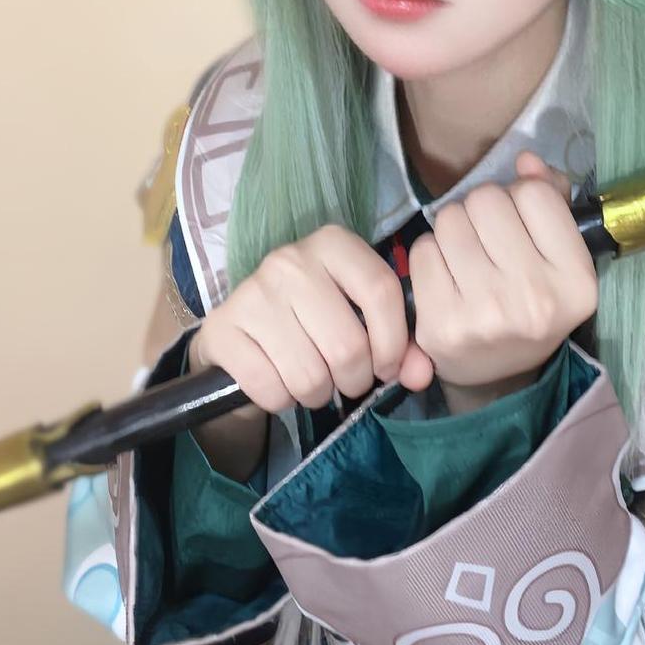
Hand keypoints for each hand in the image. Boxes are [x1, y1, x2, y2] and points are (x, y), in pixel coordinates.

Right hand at [188, 223, 430, 414]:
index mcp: (332, 244)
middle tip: (346, 380)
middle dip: (354, 379)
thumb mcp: (360, 319)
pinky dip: (281, 401)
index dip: (393, 343)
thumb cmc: (313, 320)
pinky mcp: (223, 329)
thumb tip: (421, 375)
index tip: (386, 368)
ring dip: (318, 394)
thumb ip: (400, 346)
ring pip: (310, 375)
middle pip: (347, 345)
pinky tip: (279, 383)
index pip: (381, 291)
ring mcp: (252, 293)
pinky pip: (270, 389)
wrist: (241, 331)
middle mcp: (290, 260)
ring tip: (313, 381)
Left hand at [395, 150, 597, 392]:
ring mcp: (485, 314)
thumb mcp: (559, 257)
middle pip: (486, 201)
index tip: (521, 222)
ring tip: (467, 256)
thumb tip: (525, 159)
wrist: (500, 378)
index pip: (534, 194)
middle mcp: (534, 298)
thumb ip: (551, 199)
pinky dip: (431, 255)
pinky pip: (423, 251)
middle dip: (482, 210)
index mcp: (575, 280)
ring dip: (454, 229)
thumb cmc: (531, 302)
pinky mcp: (441, 325)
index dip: (521, 197)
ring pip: (450, 220)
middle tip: (488, 238)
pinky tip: (446, 278)